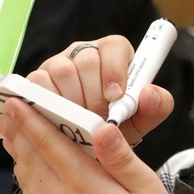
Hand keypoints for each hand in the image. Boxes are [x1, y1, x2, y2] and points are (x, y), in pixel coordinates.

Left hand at [0, 97, 178, 193]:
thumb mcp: (148, 191)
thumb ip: (122, 158)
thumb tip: (103, 128)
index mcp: (84, 184)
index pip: (50, 142)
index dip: (32, 120)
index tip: (17, 101)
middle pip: (31, 156)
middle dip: (18, 130)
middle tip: (6, 110)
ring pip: (27, 177)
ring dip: (18, 152)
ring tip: (10, 133)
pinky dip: (25, 176)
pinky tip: (25, 168)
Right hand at [25, 36, 174, 144]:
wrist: (87, 146)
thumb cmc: (116, 127)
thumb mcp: (140, 120)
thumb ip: (155, 107)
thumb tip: (151, 93)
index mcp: (113, 55)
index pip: (115, 46)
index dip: (115, 70)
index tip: (115, 96)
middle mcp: (85, 53)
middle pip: (88, 60)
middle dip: (94, 95)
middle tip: (98, 119)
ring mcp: (59, 63)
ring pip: (63, 70)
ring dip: (73, 101)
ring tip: (81, 122)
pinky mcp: (37, 78)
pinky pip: (39, 82)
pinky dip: (50, 103)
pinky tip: (59, 120)